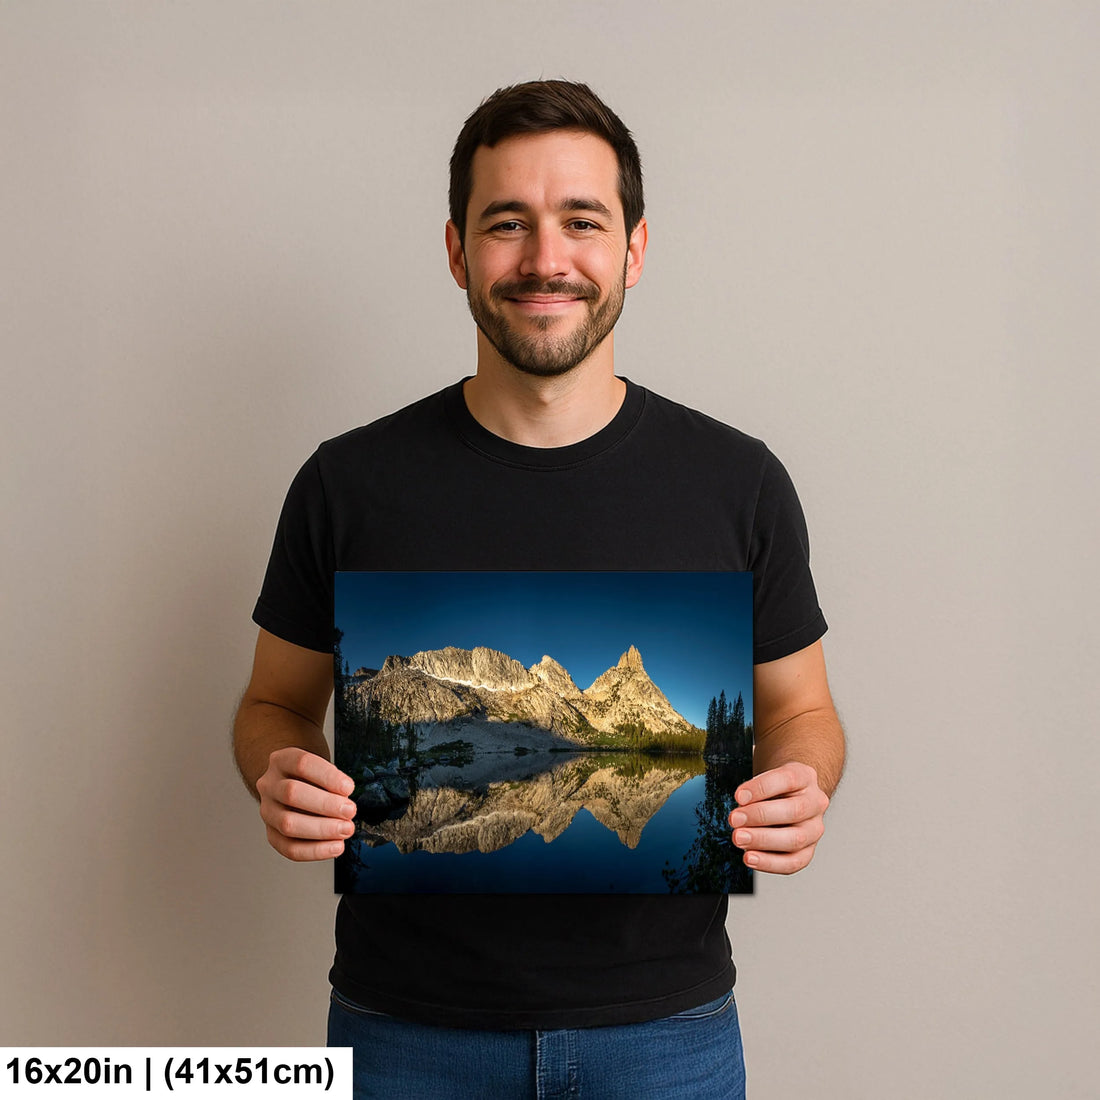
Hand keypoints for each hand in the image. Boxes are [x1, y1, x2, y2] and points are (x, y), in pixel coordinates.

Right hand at [256, 747, 356, 861]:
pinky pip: (289, 848)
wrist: (291, 785)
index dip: (328, 777)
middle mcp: (269, 784)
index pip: (302, 764)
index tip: (349, 788)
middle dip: (326, 805)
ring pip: (287, 823)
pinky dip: (315, 851)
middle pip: (292, 793)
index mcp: (282, 760)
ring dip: (322, 829)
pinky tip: (336, 846)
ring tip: (346, 829)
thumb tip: (345, 800)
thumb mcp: (320, 767)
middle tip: (350, 811)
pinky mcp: (271, 833)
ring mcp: (267, 810)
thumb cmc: (312, 776)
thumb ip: (332, 780)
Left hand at [728, 762, 828, 874]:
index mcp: (805, 777)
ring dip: (763, 841)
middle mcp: (815, 803)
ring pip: (796, 839)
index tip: (738, 796)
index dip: (761, 788)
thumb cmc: (773, 788)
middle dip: (760, 816)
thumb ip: (754, 791)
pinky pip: (793, 862)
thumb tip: (741, 808)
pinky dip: (769, 863)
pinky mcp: (808, 851)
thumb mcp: (765, 778)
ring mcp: (815, 828)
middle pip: (794, 811)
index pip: (787, 779)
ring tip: (739, 839)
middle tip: (735, 820)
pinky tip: (750, 858)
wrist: (789, 798)